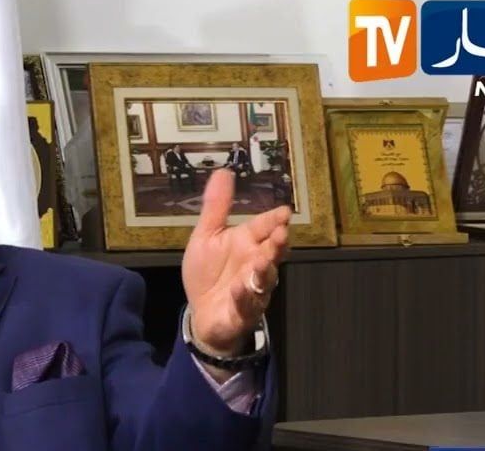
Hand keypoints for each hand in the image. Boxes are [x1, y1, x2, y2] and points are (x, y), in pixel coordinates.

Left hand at [181, 169, 290, 356]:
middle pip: (272, 252)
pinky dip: (243, 297)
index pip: (265, 227)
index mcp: (248, 243)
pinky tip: (239, 289)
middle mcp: (256, 264)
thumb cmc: (208, 272)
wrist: (201, 312)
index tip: (284, 212)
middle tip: (281, 233)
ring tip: (262, 261)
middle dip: (277, 244)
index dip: (274, 220)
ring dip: (264, 270)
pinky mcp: (243, 312)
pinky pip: (246, 305)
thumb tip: (223, 172)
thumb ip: (216, 207)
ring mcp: (252, 289)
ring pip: (264, 279)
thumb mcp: (206, 237)